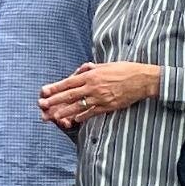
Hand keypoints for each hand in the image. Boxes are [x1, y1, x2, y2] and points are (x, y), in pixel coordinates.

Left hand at [38, 61, 162, 129]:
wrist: (142, 79)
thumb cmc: (125, 70)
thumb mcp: (106, 65)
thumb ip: (91, 69)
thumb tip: (81, 70)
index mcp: (91, 75)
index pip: (69, 82)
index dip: (55, 87)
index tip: (44, 91)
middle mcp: (93, 87)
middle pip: (70, 95)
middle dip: (55, 101)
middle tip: (42, 106)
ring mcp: (100, 97)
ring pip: (79, 106)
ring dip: (65, 112)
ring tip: (54, 117)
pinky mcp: (108, 106)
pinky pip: (92, 112)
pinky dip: (83, 116)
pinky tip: (74, 120)